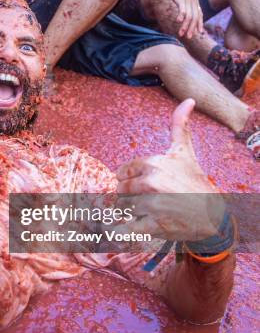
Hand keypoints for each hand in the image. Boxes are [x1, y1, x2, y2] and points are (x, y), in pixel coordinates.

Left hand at [115, 99, 224, 240]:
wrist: (212, 215)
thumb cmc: (194, 181)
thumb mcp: (185, 152)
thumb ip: (180, 126)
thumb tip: (188, 100)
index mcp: (154, 164)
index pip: (122, 172)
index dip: (130, 180)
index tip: (144, 184)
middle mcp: (152, 182)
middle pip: (121, 191)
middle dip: (130, 196)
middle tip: (150, 200)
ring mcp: (153, 205)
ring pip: (124, 208)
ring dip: (132, 212)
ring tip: (152, 212)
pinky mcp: (154, 226)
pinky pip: (126, 229)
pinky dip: (120, 233)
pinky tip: (124, 232)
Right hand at [161, 0, 203, 38]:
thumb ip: (185, 4)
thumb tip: (185, 13)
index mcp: (195, 1)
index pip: (199, 15)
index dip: (199, 24)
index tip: (197, 33)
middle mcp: (193, 0)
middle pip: (195, 18)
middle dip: (192, 28)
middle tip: (188, 37)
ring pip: (189, 16)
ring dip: (185, 26)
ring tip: (180, 34)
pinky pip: (182, 9)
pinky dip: (181, 16)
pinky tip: (177, 22)